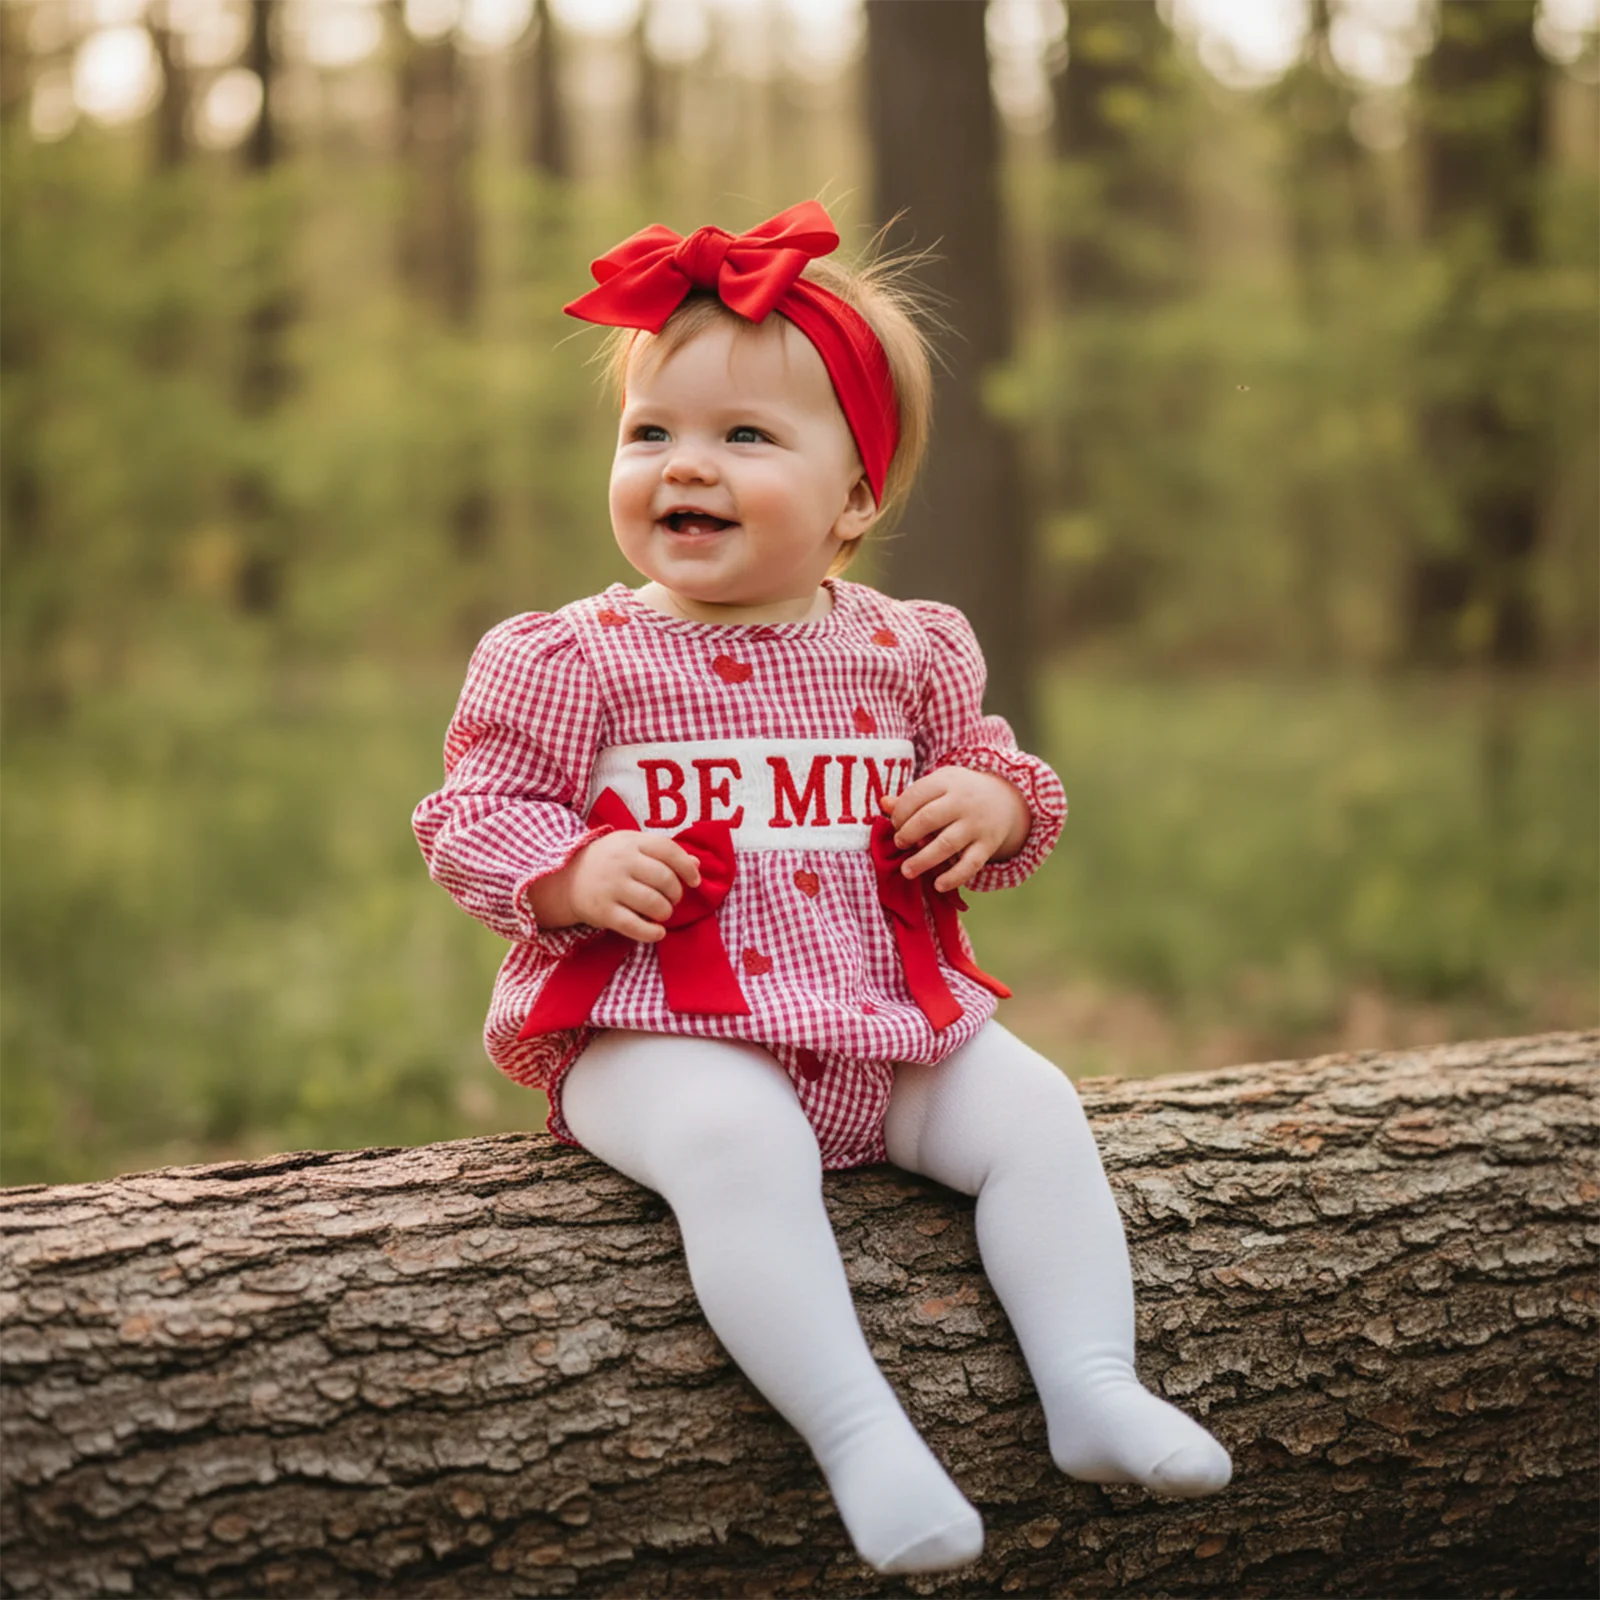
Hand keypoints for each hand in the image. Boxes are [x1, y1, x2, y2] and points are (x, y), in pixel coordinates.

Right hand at [527, 831, 701, 943]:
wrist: (566, 877)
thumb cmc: (608, 861)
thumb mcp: (632, 847)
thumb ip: (663, 853)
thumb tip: (697, 864)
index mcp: (631, 842)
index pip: (669, 851)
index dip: (687, 868)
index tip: (694, 881)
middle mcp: (621, 863)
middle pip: (665, 880)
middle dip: (676, 894)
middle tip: (672, 900)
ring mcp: (611, 887)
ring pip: (654, 904)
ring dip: (666, 913)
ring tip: (662, 913)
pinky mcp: (603, 912)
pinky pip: (635, 926)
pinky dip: (652, 933)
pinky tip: (658, 932)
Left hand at [883, 766, 1030, 892]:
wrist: (1005, 799)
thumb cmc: (960, 792)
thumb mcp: (939, 785)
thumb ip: (912, 796)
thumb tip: (883, 803)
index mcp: (947, 781)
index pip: (916, 796)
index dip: (899, 813)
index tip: (895, 824)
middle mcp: (963, 802)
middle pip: (929, 819)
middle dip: (907, 834)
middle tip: (899, 844)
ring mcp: (976, 825)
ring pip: (947, 844)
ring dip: (923, 859)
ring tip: (907, 870)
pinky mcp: (988, 845)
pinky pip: (971, 864)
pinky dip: (954, 877)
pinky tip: (938, 885)